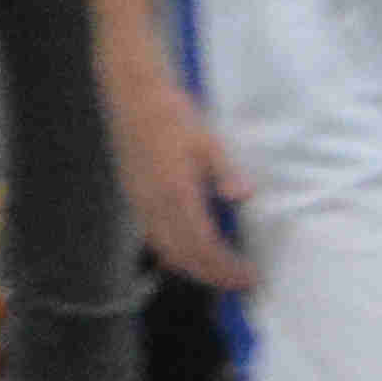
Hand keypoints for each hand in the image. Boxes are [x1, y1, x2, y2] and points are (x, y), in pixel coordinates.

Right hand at [105, 69, 252, 290]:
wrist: (133, 97)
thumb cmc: (173, 115)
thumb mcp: (208, 140)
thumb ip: (224, 171)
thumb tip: (242, 196)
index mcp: (174, 191)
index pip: (202, 244)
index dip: (225, 267)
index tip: (249, 277)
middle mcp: (153, 204)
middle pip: (182, 256)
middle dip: (212, 275)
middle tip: (241, 283)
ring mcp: (140, 203)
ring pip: (165, 250)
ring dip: (194, 269)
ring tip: (222, 275)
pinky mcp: (134, 198)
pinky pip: (154, 237)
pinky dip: (176, 254)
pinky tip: (194, 254)